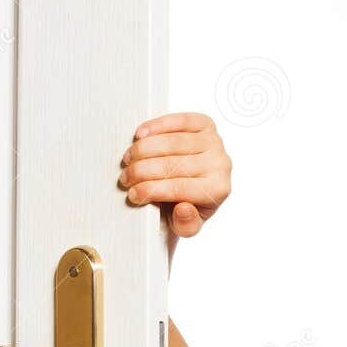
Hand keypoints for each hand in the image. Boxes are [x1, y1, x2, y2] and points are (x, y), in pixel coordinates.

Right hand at [119, 112, 231, 238]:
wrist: (198, 188)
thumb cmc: (188, 206)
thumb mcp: (186, 225)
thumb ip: (186, 224)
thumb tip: (184, 209)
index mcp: (218, 190)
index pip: (179, 188)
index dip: (151, 190)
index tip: (133, 194)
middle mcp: (221, 164)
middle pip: (173, 164)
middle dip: (142, 171)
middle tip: (126, 177)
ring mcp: (214, 142)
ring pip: (173, 142)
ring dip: (144, 149)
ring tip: (129, 159)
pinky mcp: (206, 124)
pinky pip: (179, 121)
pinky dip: (156, 126)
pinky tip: (140, 135)